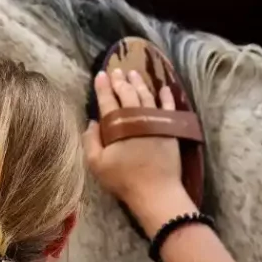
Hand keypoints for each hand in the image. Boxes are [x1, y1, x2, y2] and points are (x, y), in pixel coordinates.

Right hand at [82, 68, 185, 210]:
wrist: (156, 191)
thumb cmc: (123, 179)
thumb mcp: (97, 164)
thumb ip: (90, 141)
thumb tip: (92, 122)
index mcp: (117, 124)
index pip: (108, 100)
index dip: (103, 87)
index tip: (100, 75)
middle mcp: (137, 117)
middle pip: (127, 94)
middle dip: (120, 81)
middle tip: (116, 71)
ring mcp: (155, 120)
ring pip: (146, 95)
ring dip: (139, 83)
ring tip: (133, 73)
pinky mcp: (170, 128)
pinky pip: (168, 107)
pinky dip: (166, 96)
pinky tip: (163, 88)